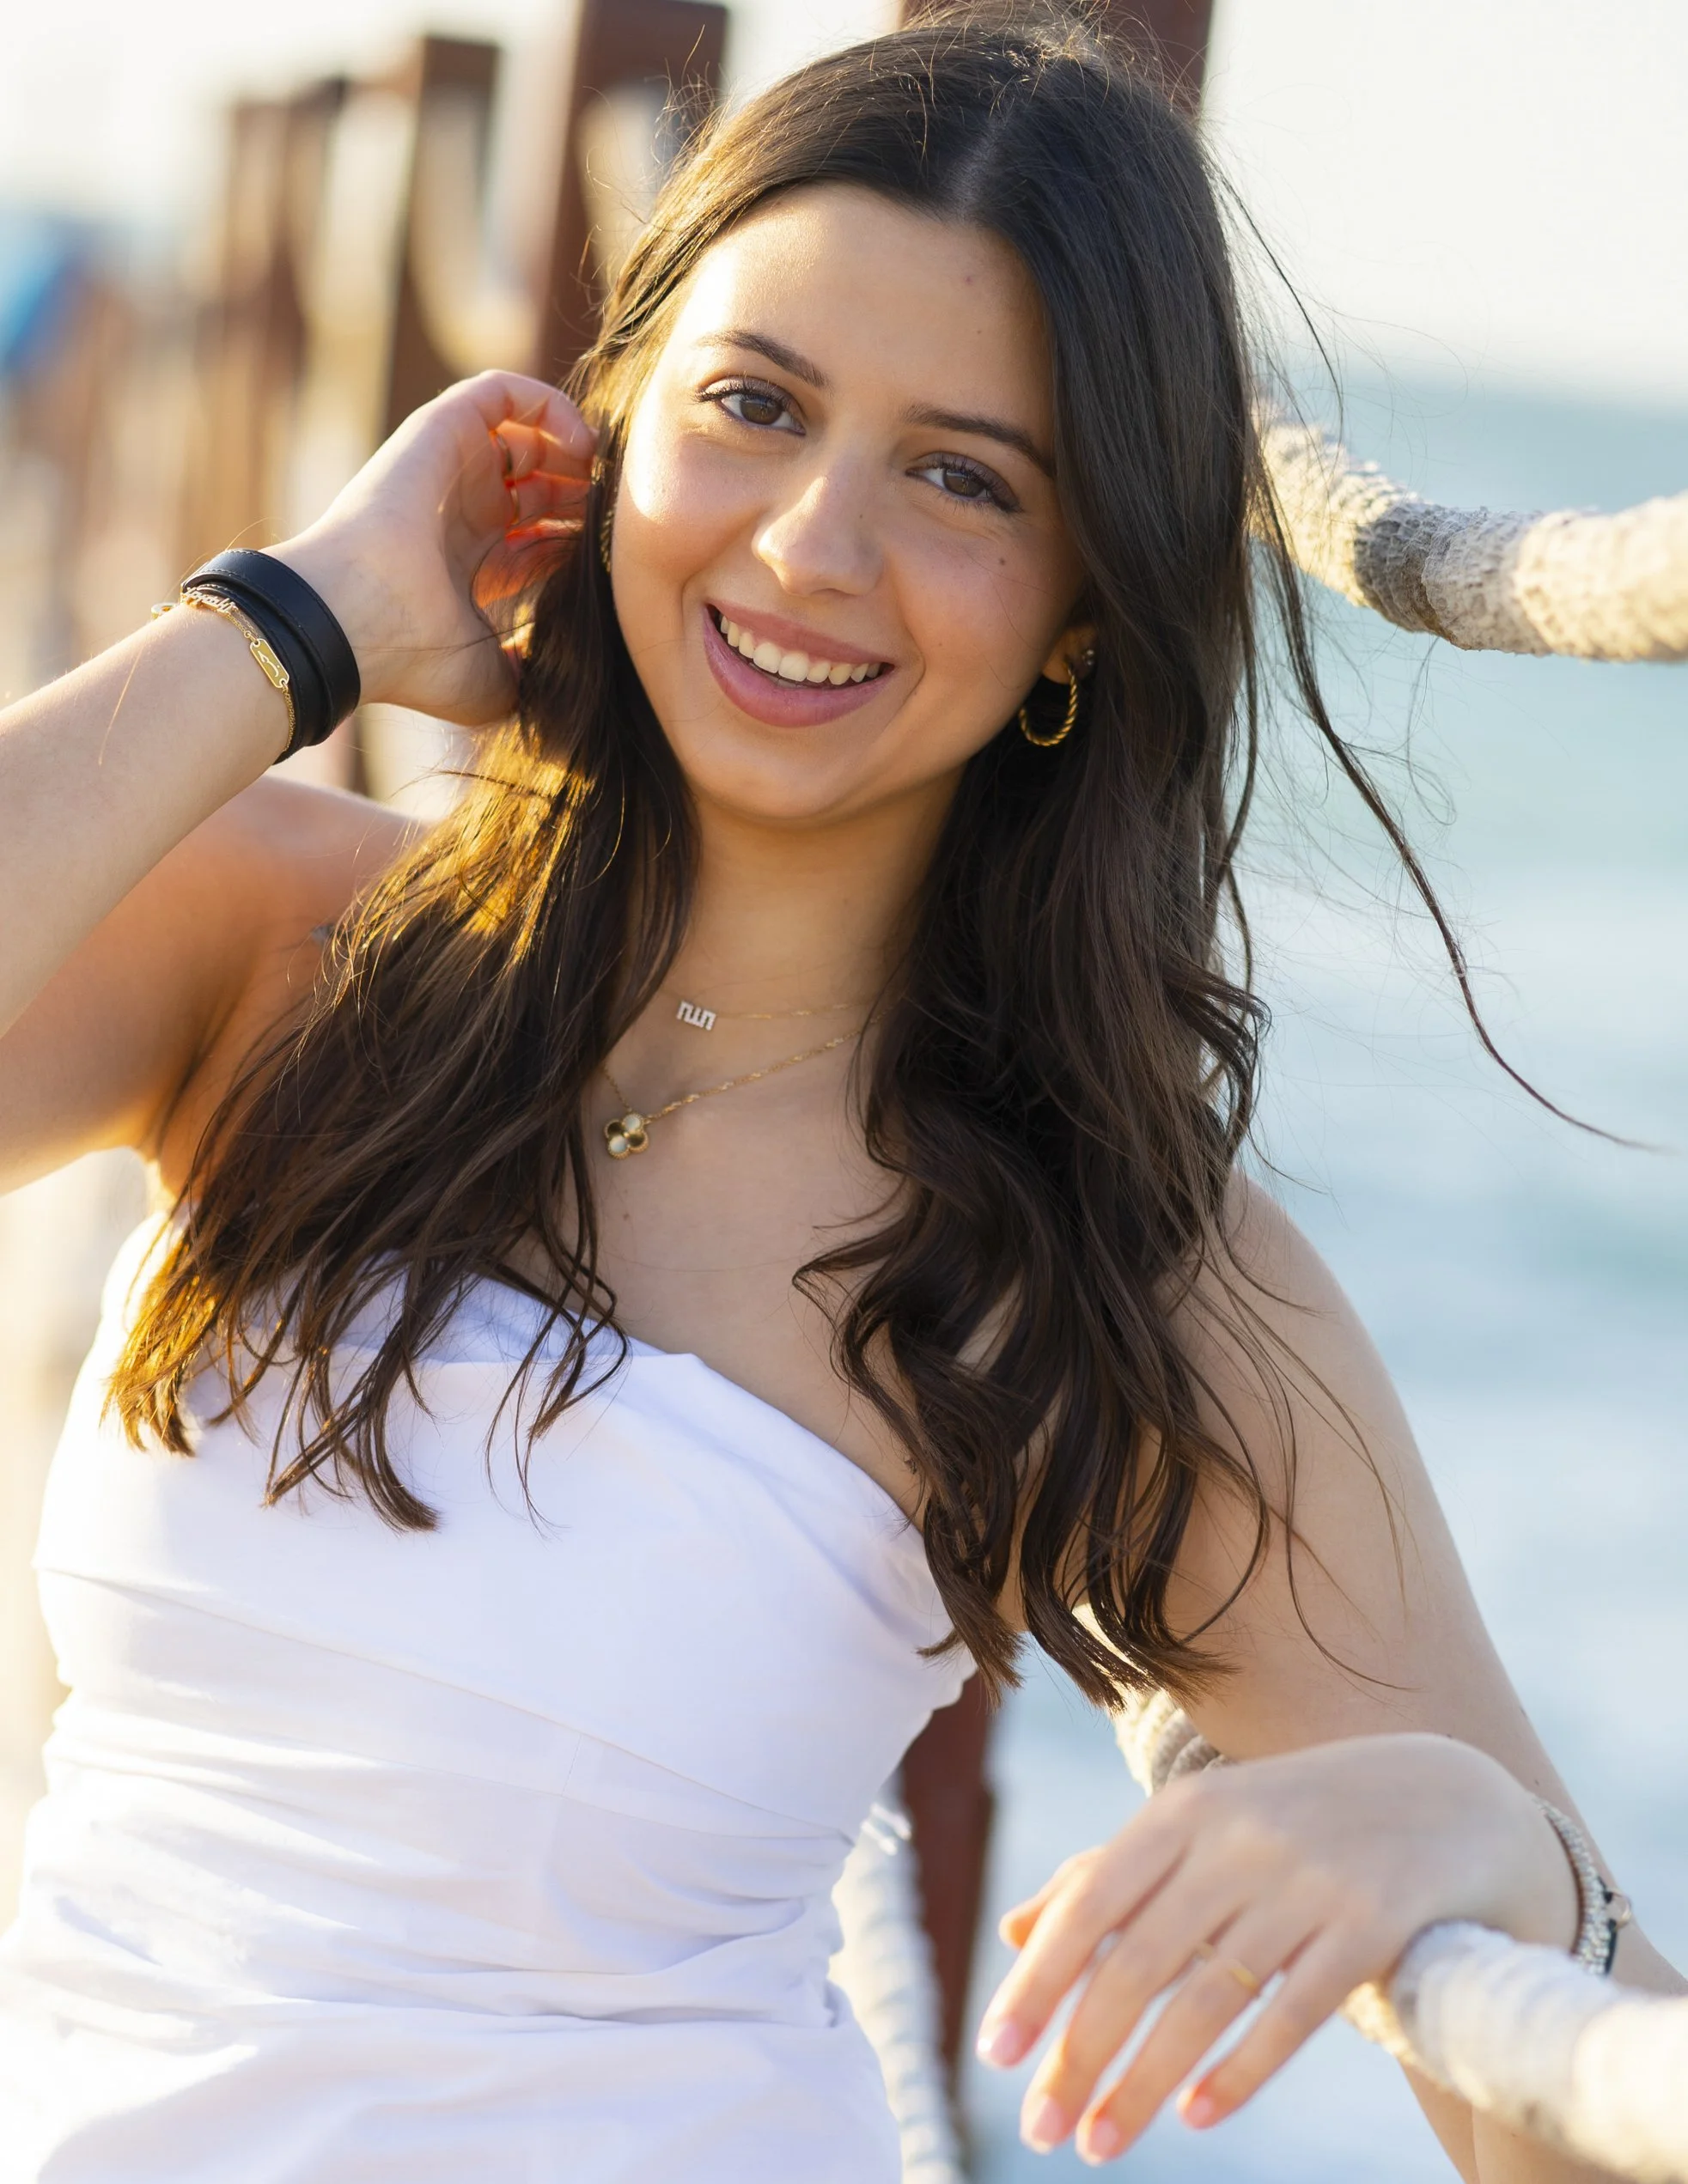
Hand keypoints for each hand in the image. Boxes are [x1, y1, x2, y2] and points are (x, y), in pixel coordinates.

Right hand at [270, 370, 594, 724]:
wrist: (355, 620)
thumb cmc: (418, 659)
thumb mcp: (496, 684)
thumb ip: (535, 673)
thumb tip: (567, 669)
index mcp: (471, 568)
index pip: (538, 538)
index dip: (580, 539)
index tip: (613, 555)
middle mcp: (461, 514)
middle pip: (537, 487)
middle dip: (583, 494)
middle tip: (616, 513)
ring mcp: (448, 471)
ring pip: (523, 435)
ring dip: (572, 448)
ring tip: (601, 476)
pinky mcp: (440, 429)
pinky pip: (502, 390)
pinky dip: (548, 403)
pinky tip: (580, 445)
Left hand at [974, 1733, 1576, 2163]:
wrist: (1445, 1797)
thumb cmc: (1293, 1820)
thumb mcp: (1200, 1826)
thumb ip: (1109, 1875)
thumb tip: (1012, 1933)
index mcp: (1183, 1811)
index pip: (1091, 1903)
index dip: (1040, 1980)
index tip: (995, 2054)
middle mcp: (1237, 1838)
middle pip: (1138, 1963)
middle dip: (1081, 2054)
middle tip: (1038, 2129)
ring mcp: (1306, 1881)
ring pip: (1204, 2000)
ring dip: (1143, 2084)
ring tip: (1099, 2144)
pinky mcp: (1370, 1926)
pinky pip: (1291, 2016)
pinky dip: (1237, 2072)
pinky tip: (1194, 2116)